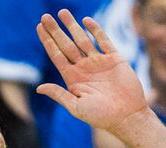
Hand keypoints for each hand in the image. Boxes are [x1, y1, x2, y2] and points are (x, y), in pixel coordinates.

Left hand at [37, 10, 149, 135]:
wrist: (127, 117)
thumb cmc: (101, 117)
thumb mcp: (76, 107)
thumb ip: (59, 95)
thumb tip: (38, 88)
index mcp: (74, 79)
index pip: (57, 56)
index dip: (48, 42)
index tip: (39, 27)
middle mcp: (84, 69)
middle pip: (66, 45)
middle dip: (56, 31)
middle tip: (45, 16)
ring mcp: (99, 62)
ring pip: (82, 39)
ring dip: (72, 26)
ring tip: (62, 12)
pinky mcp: (114, 58)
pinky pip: (103, 40)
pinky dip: (95, 30)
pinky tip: (86, 21)